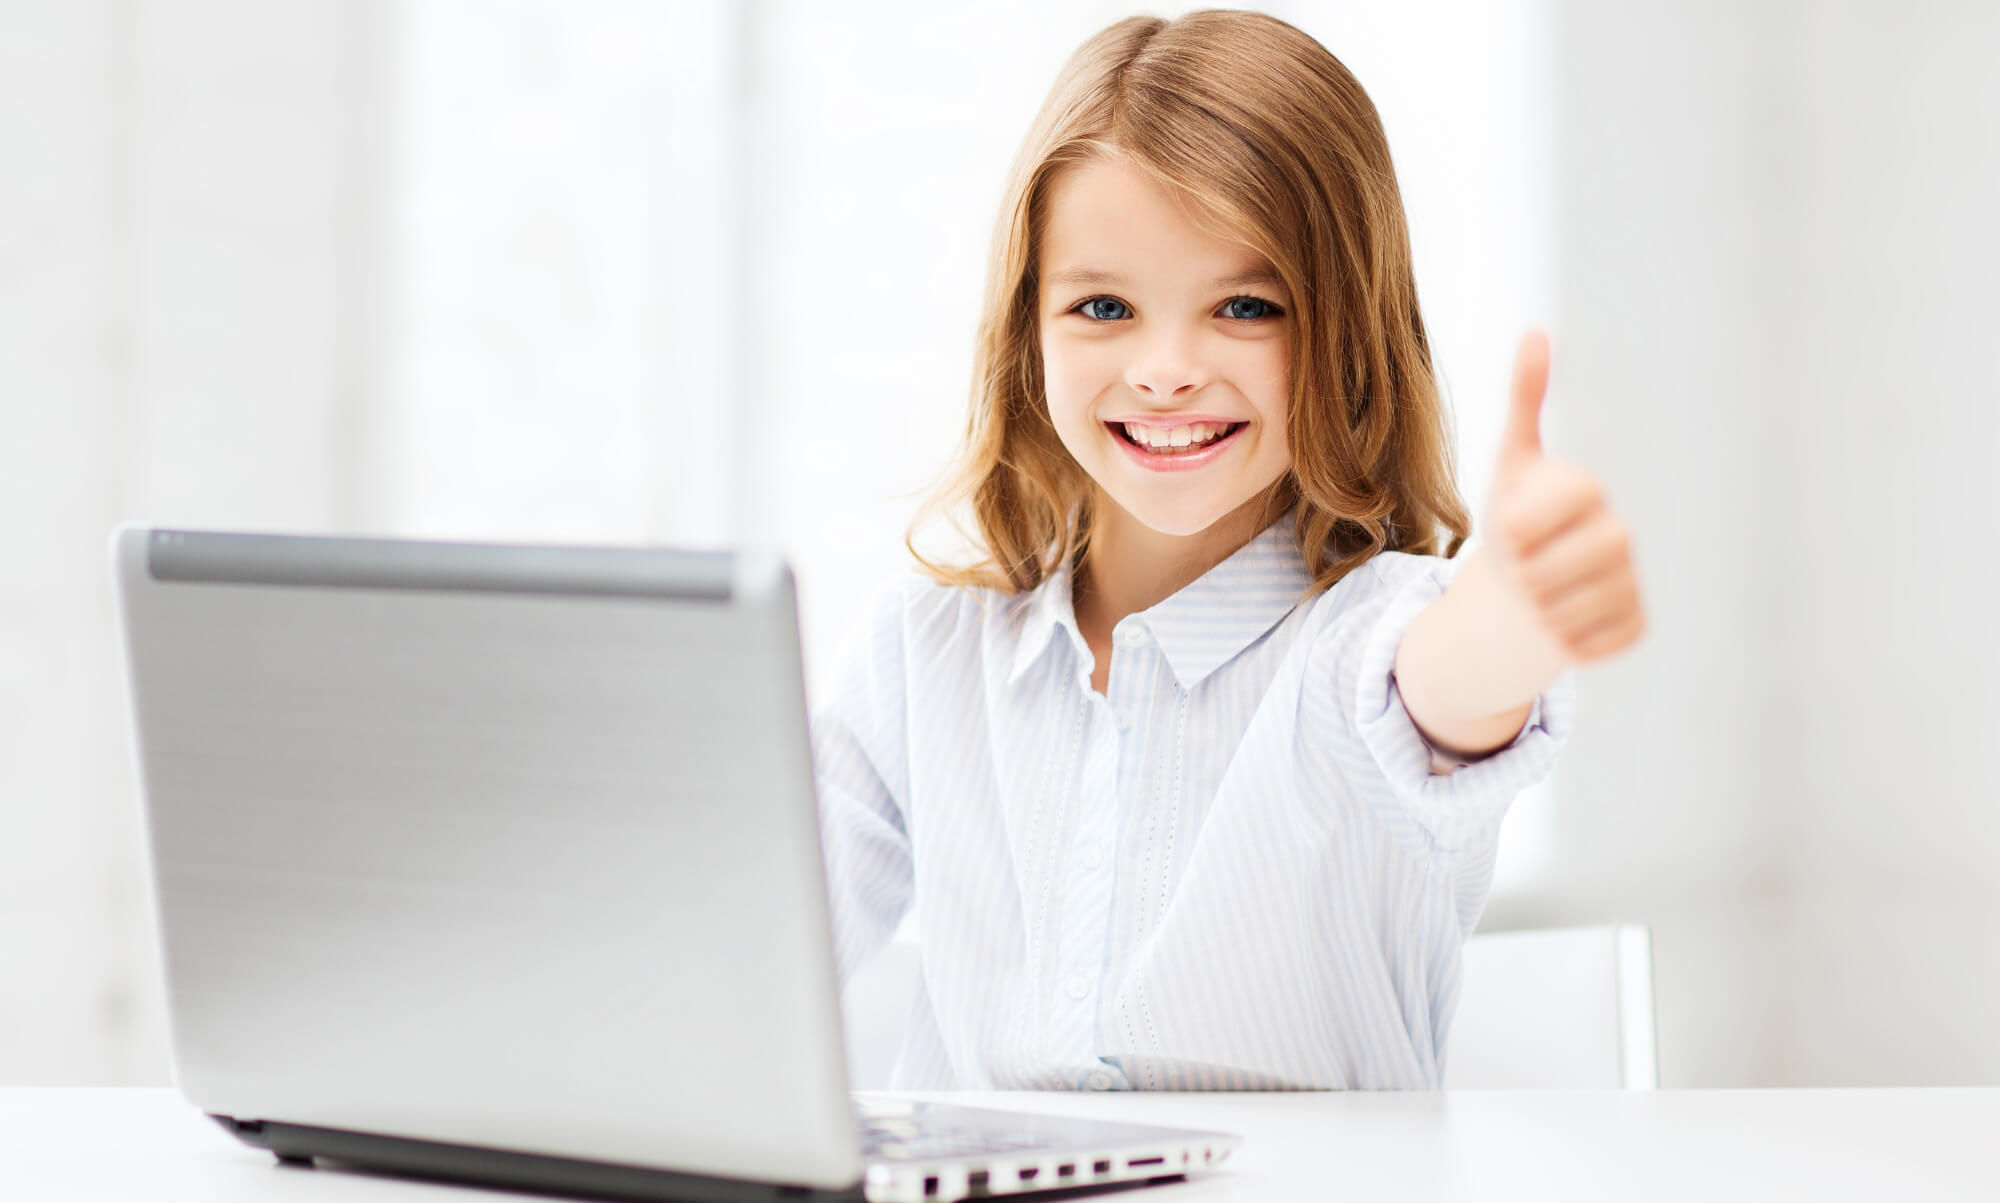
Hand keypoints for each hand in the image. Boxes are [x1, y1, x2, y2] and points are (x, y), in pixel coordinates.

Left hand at [1480, 329, 1646, 666]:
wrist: (1526, 583)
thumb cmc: (1517, 516)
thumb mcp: (1510, 461)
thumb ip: (1525, 401)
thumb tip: (1538, 330)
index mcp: (1588, 490)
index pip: (1539, 521)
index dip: (1515, 532)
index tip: (1508, 531)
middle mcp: (1621, 534)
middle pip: (1548, 575)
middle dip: (1518, 578)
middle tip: (1519, 568)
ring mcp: (1633, 582)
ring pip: (1565, 616)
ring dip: (1535, 613)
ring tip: (1536, 594)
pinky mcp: (1637, 625)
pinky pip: (1589, 648)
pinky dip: (1562, 644)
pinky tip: (1560, 622)